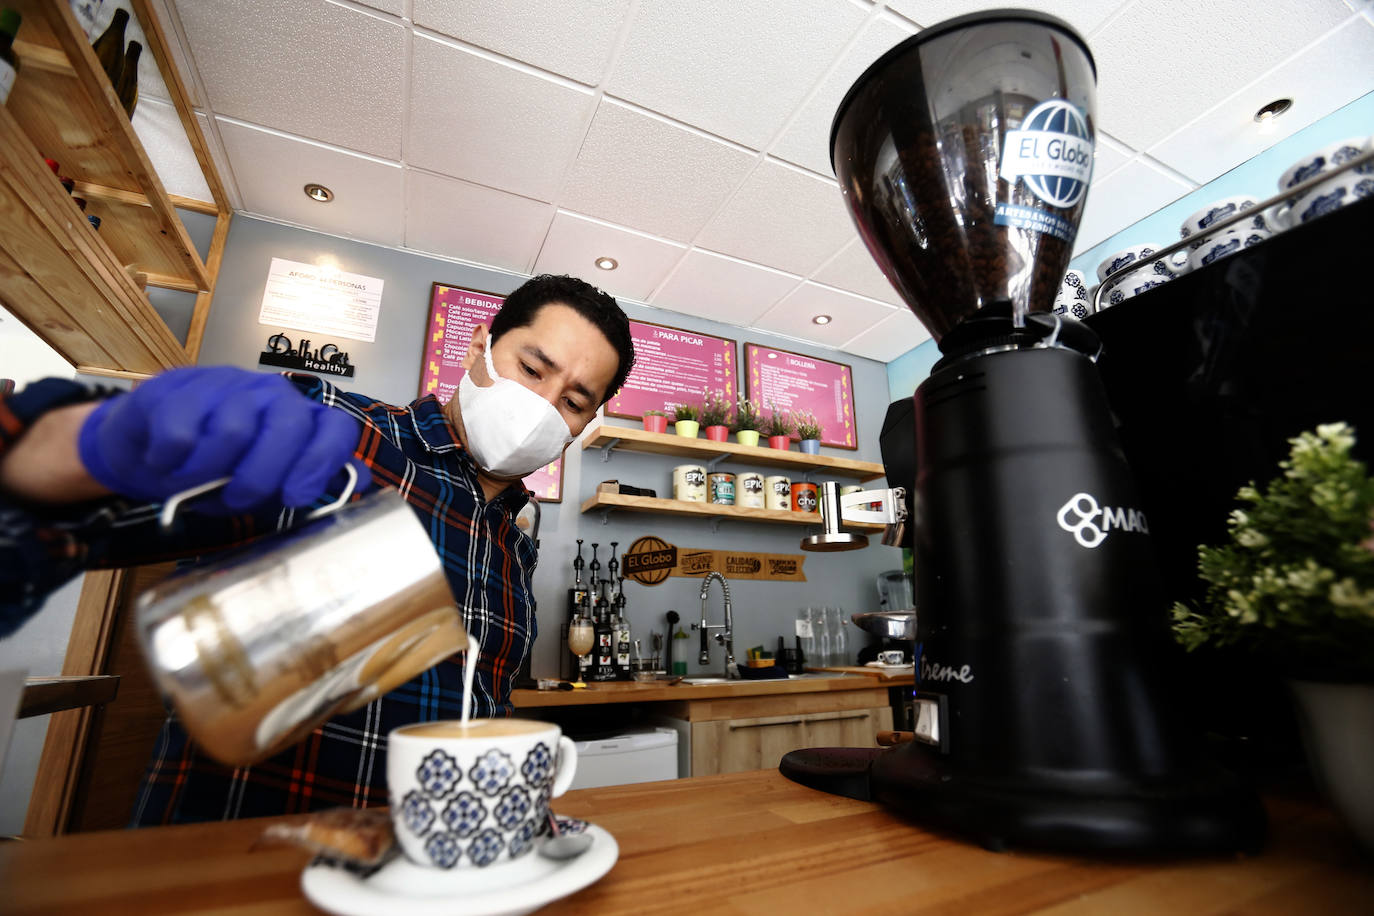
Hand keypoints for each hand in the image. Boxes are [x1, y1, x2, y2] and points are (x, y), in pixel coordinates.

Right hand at [77, 367, 371, 510]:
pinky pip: (181, 434)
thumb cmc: (218, 469)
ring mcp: (225, 385)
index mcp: (300, 418)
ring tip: (193, 483)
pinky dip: (170, 461)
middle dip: (261, 477)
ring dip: (208, 473)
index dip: (322, 461)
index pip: (334, 426)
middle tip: (234, 500)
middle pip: (286, 427)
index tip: (297, 497)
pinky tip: (165, 463)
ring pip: (232, 432)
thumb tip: (361, 481)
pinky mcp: (177, 388)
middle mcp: (270, 394)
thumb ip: (310, 481)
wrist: (147, 446)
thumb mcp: (267, 483)